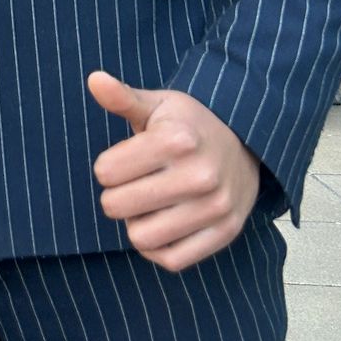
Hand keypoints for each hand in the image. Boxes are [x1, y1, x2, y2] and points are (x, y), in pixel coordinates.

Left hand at [89, 72, 260, 271]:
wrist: (246, 142)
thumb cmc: (188, 124)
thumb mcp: (157, 104)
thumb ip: (122, 98)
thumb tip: (94, 80)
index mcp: (177, 140)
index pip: (105, 172)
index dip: (107, 167)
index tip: (125, 160)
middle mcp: (200, 175)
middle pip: (117, 207)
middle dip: (116, 196)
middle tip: (133, 185)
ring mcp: (216, 207)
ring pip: (141, 238)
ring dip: (136, 224)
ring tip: (149, 205)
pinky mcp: (226, 232)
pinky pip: (171, 260)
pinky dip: (158, 249)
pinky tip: (161, 227)